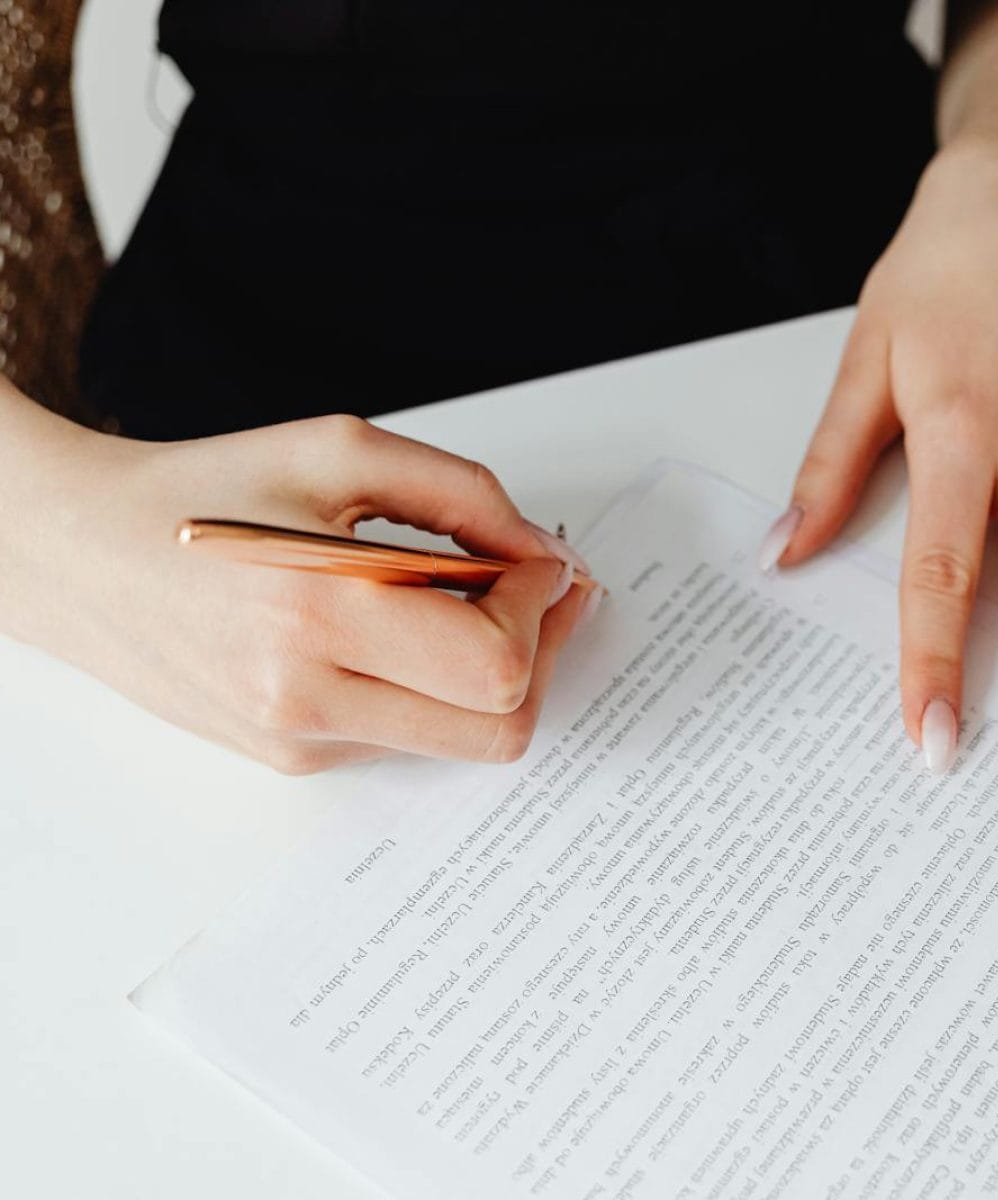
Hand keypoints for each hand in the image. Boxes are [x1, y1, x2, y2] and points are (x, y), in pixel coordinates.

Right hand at [1, 410, 595, 773]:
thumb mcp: (341, 451)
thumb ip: (464, 496)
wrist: (82, 553)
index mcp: (316, 611)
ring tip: (468, 601)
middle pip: (499, 726)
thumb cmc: (206, 491)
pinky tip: (404, 630)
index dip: (543, 609)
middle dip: (542, 652)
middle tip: (539, 590)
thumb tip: (546, 555)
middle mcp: (306, 697)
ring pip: (464, 742)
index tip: (540, 559)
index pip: (494, 663)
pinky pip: (410, 737)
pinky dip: (434, 687)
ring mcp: (298, 741)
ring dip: (493, 674)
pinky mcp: (292, 759)